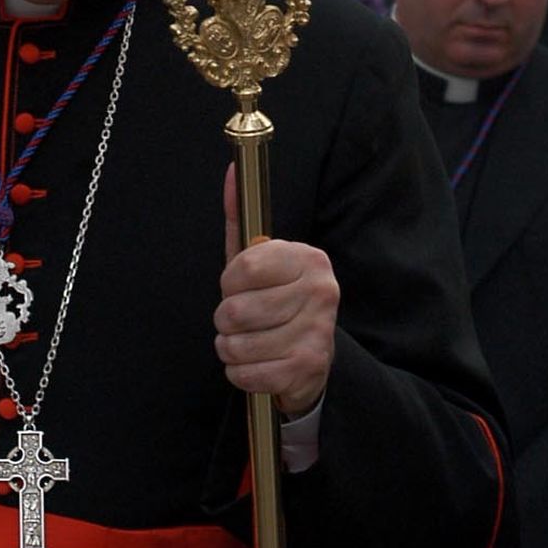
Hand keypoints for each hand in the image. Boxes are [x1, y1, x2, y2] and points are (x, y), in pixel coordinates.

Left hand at [214, 165, 337, 416]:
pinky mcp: (308, 369)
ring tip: (248, 341)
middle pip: (235, 310)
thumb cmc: (277, 301)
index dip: (229, 282)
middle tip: (241, 320)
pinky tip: (257, 363)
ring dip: (231, 348)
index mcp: (309, 258)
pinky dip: (240, 373)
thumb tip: (232, 172)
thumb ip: (240, 217)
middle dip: (226, 320)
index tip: (237, 287)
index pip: (243, 267)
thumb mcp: (259, 260)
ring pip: (237, 345)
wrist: (312, 358)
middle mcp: (321, 292)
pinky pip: (247, 374)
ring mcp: (317, 332)